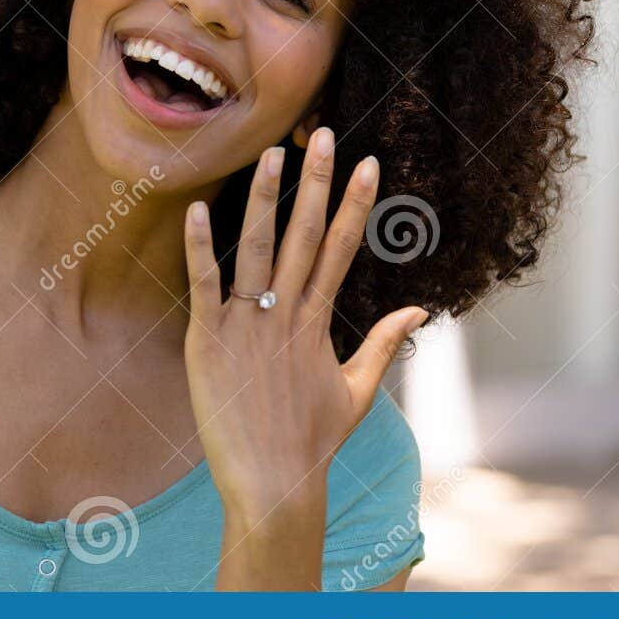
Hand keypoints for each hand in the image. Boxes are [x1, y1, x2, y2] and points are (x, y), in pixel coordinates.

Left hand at [183, 128, 427, 523]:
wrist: (273, 484)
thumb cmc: (311, 442)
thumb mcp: (358, 391)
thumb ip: (384, 345)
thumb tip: (421, 310)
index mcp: (318, 322)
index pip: (342, 248)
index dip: (356, 204)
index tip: (369, 163)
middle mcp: (286, 314)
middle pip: (305, 235)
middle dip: (317, 183)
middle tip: (322, 134)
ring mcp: (247, 324)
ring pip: (256, 248)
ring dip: (264, 197)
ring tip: (271, 153)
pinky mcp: (208, 340)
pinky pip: (204, 284)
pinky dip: (200, 247)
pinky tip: (197, 208)